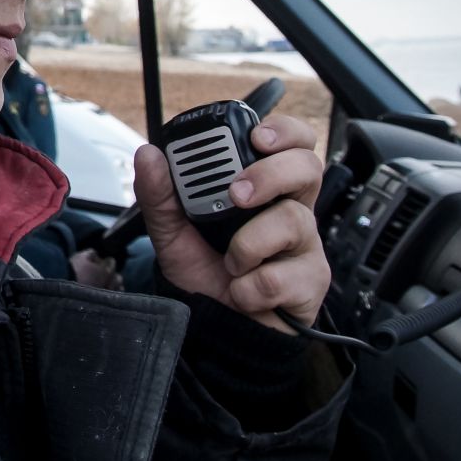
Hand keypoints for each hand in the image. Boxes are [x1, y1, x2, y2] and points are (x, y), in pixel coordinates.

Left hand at [132, 114, 330, 333]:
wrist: (217, 329)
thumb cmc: (205, 274)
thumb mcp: (172, 233)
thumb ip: (160, 196)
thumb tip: (148, 155)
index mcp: (264, 189)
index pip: (292, 144)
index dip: (286, 132)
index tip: (258, 136)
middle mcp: (290, 209)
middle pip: (307, 169)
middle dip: (272, 174)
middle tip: (238, 195)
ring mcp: (305, 245)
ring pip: (294, 221)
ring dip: (249, 244)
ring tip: (231, 262)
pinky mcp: (311, 282)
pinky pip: (286, 275)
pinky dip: (252, 287)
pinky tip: (243, 292)